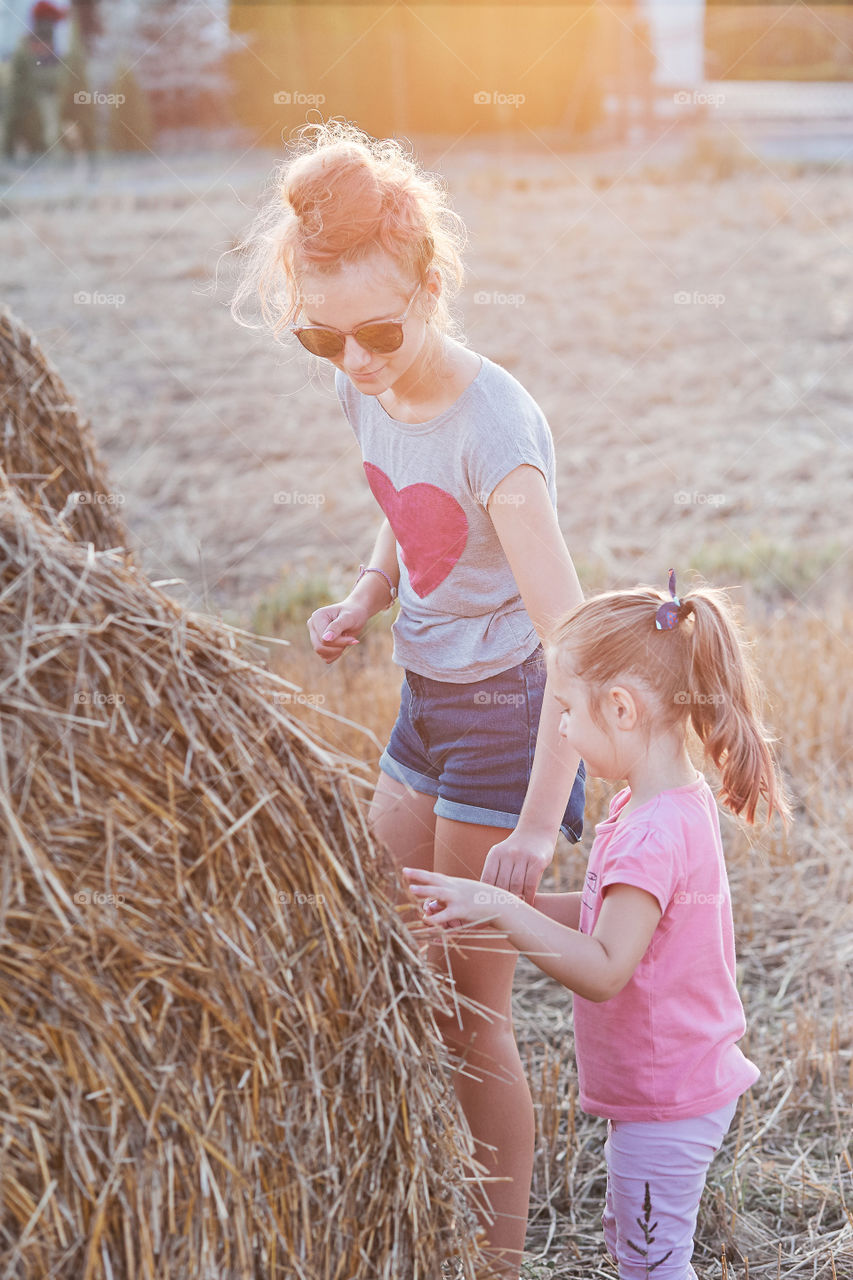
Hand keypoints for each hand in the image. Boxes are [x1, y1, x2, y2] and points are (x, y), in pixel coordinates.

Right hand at [306, 599, 367, 662]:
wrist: (356, 613)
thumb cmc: (354, 613)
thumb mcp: (348, 618)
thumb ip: (336, 627)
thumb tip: (325, 639)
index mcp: (317, 617)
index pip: (323, 639)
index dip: (339, 642)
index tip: (353, 639)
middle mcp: (312, 625)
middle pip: (320, 647)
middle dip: (337, 647)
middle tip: (350, 640)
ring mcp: (314, 634)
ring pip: (321, 653)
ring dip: (337, 651)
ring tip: (346, 640)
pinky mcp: (318, 641)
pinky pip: (324, 656)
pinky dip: (335, 654)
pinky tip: (342, 645)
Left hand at [402, 867, 521, 930]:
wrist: (500, 904)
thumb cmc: (481, 900)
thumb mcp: (463, 895)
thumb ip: (445, 900)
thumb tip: (427, 907)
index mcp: (454, 883)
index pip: (433, 876)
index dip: (419, 874)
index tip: (406, 870)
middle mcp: (454, 888)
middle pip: (433, 879)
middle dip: (418, 875)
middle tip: (404, 871)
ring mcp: (457, 898)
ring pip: (438, 893)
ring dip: (424, 890)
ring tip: (411, 889)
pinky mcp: (461, 910)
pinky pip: (445, 916)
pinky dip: (435, 919)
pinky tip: (426, 920)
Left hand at [479, 828, 554, 905]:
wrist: (537, 831)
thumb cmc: (517, 851)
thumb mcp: (502, 856)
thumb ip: (495, 874)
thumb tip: (486, 900)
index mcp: (495, 854)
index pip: (486, 880)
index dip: (486, 897)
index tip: (487, 910)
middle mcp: (507, 854)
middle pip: (501, 884)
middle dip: (501, 902)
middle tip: (501, 916)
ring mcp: (522, 856)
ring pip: (516, 885)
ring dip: (516, 901)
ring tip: (516, 912)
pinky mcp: (537, 860)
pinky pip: (530, 883)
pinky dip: (529, 897)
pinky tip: (529, 904)